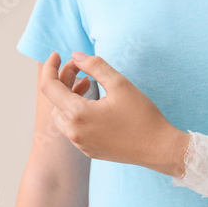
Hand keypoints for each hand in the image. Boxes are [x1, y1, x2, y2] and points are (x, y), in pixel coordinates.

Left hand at [41, 51, 189, 176]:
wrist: (159, 148)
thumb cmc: (142, 116)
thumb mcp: (120, 84)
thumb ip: (95, 66)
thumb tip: (76, 56)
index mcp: (78, 114)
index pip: (48, 87)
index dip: (50, 67)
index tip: (58, 55)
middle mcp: (74, 132)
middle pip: (55, 101)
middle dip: (64, 80)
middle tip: (81, 68)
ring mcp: (81, 144)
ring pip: (63, 116)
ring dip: (69, 97)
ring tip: (88, 85)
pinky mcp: (90, 151)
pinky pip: (74, 129)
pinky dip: (78, 113)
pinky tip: (96, 105)